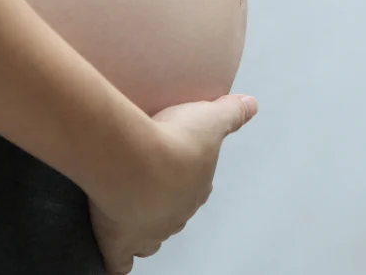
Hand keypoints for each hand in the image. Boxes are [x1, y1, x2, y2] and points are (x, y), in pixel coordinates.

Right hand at [88, 94, 257, 273]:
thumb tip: (250, 105)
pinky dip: (117, 261)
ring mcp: (148, 230)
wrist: (136, 160)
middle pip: (170, 211)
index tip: (172, 164)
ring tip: (128, 214)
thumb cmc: (171, 140)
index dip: (183, 177)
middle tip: (143, 181)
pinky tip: (114, 257)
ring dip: (141, 226)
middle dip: (160, 200)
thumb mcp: (210, 117)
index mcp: (195, 185)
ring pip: (149, 238)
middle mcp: (175, 211)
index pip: (194, 187)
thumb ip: (231, 112)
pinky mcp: (119, 240)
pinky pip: (120, 261)